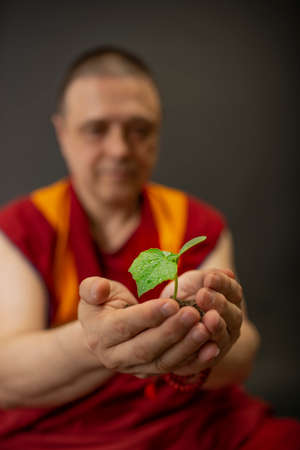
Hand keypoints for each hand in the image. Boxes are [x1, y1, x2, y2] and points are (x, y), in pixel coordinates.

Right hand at [78, 277, 212, 376]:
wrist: (105, 334)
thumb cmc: (103, 304)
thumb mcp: (92, 293)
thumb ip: (92, 288)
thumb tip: (99, 289)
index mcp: (100, 334)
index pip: (125, 326)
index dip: (148, 316)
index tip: (172, 303)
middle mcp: (117, 357)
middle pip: (146, 348)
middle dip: (171, 332)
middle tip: (194, 314)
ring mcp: (137, 368)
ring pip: (164, 362)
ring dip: (188, 346)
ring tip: (206, 328)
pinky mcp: (154, 372)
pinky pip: (177, 369)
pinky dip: (196, 360)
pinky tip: (213, 347)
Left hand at [160, 269, 242, 374]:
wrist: (173, 321)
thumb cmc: (185, 294)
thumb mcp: (194, 282)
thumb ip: (206, 277)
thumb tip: (228, 273)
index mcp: (231, 299)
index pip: (232, 290)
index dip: (222, 284)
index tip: (209, 278)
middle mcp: (232, 321)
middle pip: (231, 313)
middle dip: (218, 304)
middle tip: (202, 296)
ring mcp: (223, 341)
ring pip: (223, 336)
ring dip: (216, 328)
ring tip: (207, 320)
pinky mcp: (210, 359)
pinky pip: (210, 358)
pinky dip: (208, 354)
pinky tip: (206, 349)